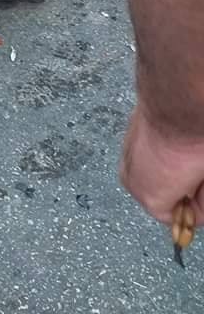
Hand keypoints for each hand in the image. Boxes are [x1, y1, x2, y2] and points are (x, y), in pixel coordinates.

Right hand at [120, 104, 203, 225]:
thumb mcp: (203, 180)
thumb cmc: (190, 144)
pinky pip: (145, 154)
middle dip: (179, 191)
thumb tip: (200, 206)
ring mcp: (126, 154)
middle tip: (197, 178)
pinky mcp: (128, 135)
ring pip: (150, 173)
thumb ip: (202, 202)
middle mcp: (131, 178)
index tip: (202, 198)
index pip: (174, 217)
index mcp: (149, 197)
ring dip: (168, 172)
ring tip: (188, 160)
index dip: (194, 209)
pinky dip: (158, 153)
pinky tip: (175, 144)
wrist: (176, 105)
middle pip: (159, 195)